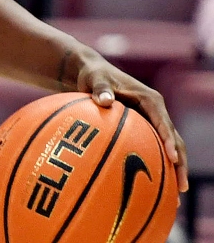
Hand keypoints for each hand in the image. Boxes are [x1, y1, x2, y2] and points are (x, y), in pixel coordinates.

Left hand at [74, 56, 189, 191]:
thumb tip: (104, 100)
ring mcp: (152, 122)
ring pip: (168, 149)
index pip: (164, 123)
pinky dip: (156, 166)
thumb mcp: (95, 78)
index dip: (169, 141)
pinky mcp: (144, 129)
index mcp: (150, 100)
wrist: (92, 74)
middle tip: (181, 187)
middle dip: (180, 164)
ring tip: (175, 197)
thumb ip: (100, 88)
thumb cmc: (93, 76)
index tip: (174, 159)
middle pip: (174, 141)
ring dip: (174, 171)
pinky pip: (153, 149)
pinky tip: (153, 189)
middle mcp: (156, 112)